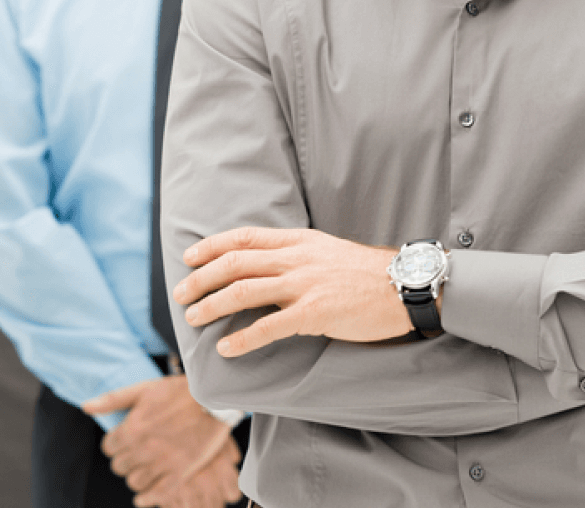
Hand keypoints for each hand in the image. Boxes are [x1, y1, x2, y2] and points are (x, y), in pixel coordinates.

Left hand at [82, 375, 237, 506]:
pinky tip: (147, 493)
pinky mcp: (179, 473)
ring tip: (147, 466)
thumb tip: (85, 406)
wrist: (215, 398)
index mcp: (132, 428)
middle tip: (139, 451)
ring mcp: (161, 463)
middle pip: (120, 467)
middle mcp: (142, 448)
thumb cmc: (179, 390)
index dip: (117, 443)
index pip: (108, 448)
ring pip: (134, 482)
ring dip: (137, 475)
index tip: (128, 439)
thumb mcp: (145, 388)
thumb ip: (113, 399)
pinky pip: (154, 495)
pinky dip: (147, 497)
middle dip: (126, 459)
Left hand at [174, 228, 409, 357]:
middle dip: (202, 277)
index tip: (190, 257)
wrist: (404, 285)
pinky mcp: (315, 312)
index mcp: (300, 240)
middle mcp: (298, 258)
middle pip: (236, 261)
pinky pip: (269, 326)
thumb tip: (270, 266)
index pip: (246, 237)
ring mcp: (305, 284)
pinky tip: (226, 348)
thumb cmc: (368, 273)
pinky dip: (243, 338)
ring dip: (212, 305)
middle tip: (181, 293)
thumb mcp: (329, 250)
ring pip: (244, 290)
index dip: (212, 245)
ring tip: (193, 319)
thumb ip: (299, 255)